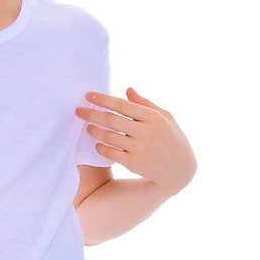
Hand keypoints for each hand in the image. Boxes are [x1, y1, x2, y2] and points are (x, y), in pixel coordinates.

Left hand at [75, 87, 195, 193]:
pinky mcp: (134, 164)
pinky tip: (97, 143)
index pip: (121, 105)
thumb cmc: (173, 139)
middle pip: (111, 120)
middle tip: (78, 110)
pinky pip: (111, 153)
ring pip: (108, 136)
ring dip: (94, 130)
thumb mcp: (165, 117)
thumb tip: (127, 89)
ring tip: (87, 127)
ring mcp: (139, 148)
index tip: (87, 95)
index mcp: (152, 117)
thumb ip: (145, 103)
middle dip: (91, 113)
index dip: (102, 99)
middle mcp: (145, 132)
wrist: (180, 170)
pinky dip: (101, 147)